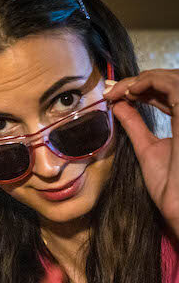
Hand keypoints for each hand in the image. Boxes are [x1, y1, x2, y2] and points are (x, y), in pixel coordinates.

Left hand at [104, 69, 178, 234]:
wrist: (178, 204)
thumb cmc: (168, 184)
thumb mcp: (146, 146)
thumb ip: (134, 124)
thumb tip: (118, 105)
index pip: (167, 93)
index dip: (141, 87)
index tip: (113, 92)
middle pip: (170, 82)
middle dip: (139, 80)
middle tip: (111, 88)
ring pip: (173, 79)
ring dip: (143, 79)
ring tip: (119, 90)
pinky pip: (174, 85)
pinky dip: (152, 81)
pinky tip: (131, 90)